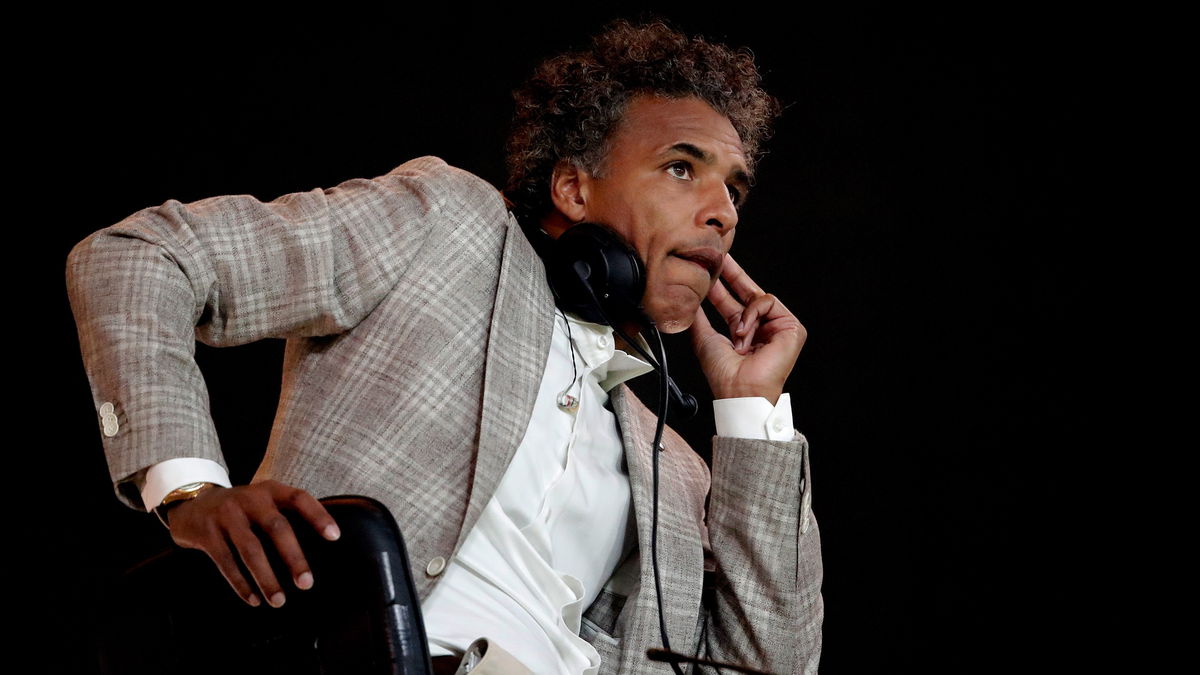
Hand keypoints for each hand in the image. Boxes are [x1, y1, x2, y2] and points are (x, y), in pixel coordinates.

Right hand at [165, 480, 339, 607]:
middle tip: (306, 584)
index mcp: (270, 490)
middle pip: (277, 527)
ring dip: (266, 578)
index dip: (318, 516)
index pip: (299, 498)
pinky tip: (254, 599)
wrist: (193, 504)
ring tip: (279, 601)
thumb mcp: (263, 502)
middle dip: (293, 558)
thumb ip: (285, 516)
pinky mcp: (206, 533)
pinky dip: (241, 583)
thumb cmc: (242, 510)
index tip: (335, 537)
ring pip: (251, 549)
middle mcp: (249, 498)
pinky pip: (226, 561)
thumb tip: (320, 552)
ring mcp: (226, 515)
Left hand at [689, 254, 806, 403]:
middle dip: (733, 274)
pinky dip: (753, 315)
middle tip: (720, 255)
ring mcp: (777, 327)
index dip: (721, 285)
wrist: (739, 390)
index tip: (711, 269)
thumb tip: (689, 300)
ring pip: (758, 298)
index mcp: (743, 332)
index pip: (732, 302)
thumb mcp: (704, 338)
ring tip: (737, 334)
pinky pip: (768, 302)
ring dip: (741, 315)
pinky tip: (746, 333)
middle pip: (748, 293)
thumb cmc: (724, 374)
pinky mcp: (791, 327)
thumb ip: (698, 317)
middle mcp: (761, 328)